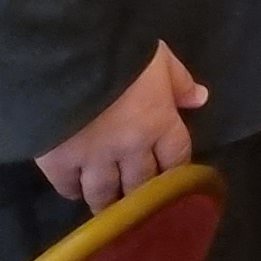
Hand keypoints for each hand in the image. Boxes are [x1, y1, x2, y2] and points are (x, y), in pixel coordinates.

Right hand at [36, 42, 206, 209]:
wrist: (67, 58)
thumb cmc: (119, 52)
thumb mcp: (159, 57)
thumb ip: (179, 82)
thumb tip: (200, 100)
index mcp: (160, 123)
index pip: (176, 157)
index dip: (174, 169)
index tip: (170, 179)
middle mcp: (131, 149)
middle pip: (141, 183)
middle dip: (141, 192)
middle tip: (136, 201)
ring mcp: (94, 160)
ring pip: (105, 193)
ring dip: (108, 202)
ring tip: (108, 208)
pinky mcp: (59, 163)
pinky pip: (69, 187)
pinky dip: (73, 190)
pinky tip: (75, 189)